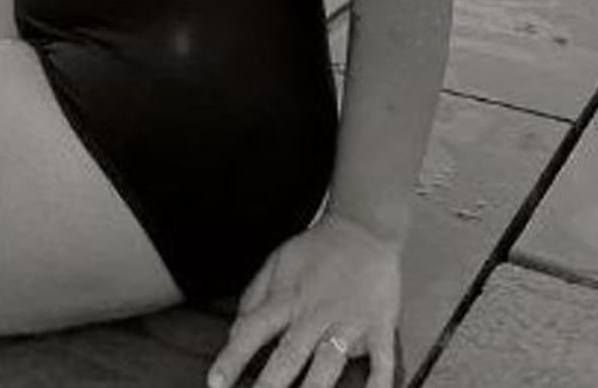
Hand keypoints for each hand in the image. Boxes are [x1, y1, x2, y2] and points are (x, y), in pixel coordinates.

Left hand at [207, 212, 402, 387]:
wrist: (363, 226)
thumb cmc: (319, 249)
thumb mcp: (277, 262)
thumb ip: (254, 297)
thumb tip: (234, 333)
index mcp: (289, 298)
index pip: (253, 330)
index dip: (232, 358)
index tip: (215, 383)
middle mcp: (316, 313)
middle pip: (289, 354)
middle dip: (270, 386)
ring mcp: (349, 321)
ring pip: (329, 363)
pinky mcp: (379, 326)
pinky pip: (382, 360)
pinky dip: (379, 384)